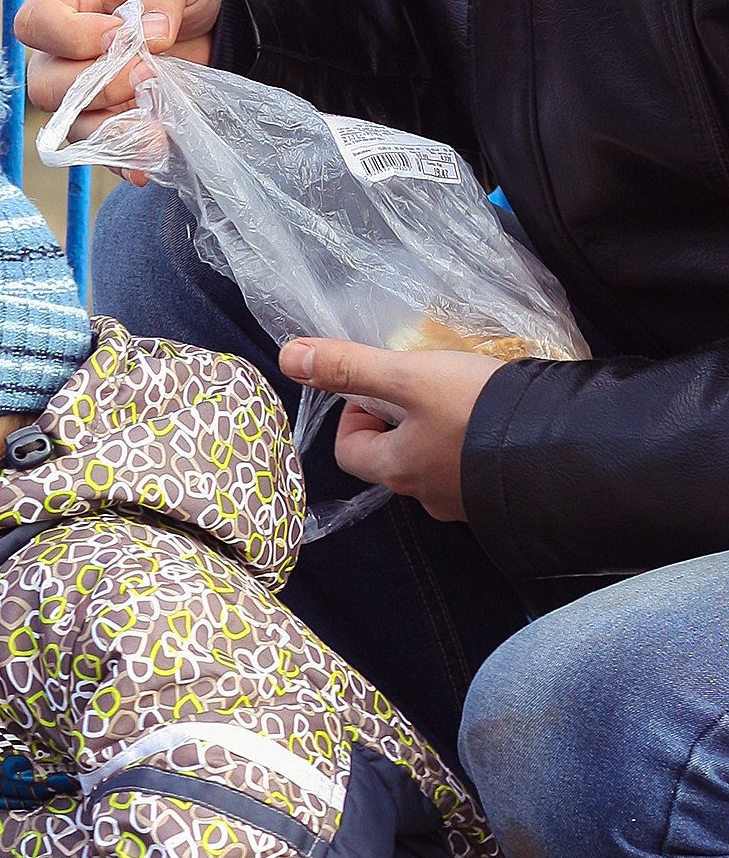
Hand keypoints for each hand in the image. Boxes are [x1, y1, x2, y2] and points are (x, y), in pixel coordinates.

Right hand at [14, 0, 221, 180]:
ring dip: (111, 129)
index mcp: (69, 0)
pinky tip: (150, 159)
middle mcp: (64, 51)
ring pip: (69, 123)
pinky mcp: (110, 121)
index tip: (120, 35)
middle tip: (147, 75)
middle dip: (96, 87)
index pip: (35, 23)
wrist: (211, 22)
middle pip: (44, 83)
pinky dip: (124, 157)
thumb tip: (152, 34)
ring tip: (156, 128)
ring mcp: (83, 91)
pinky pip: (102, 149)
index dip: (70, 36)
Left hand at [278, 339, 498, 522]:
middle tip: (425, 386)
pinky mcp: (505, 494)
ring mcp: (469, 500)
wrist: (569, 449)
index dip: (354, 414)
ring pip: (436, 463)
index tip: (381, 387)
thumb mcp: (409, 377)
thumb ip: (350, 367)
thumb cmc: (479, 412)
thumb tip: (288, 357)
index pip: (348, 451)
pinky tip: (497, 419)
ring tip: (464, 396)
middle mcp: (428, 496)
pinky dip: (475, 444)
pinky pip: (475, 468)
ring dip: (440, 432)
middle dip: (400, 421)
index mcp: (397, 471)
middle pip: (392, 457)